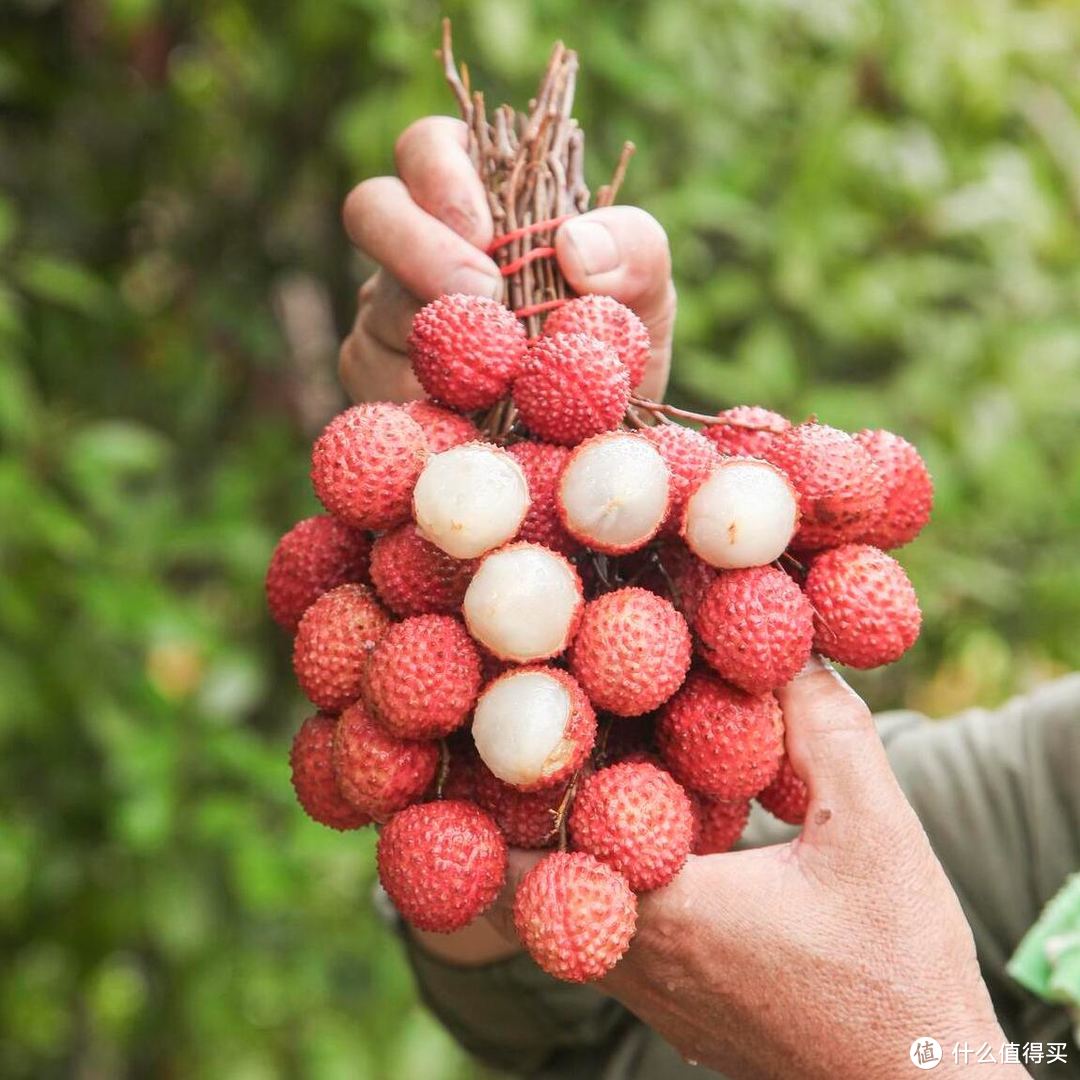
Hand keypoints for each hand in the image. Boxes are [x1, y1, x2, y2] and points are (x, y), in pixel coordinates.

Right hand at [339, 116, 675, 403]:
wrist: (594, 448)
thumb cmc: (615, 352)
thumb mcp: (644, 297)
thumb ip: (634, 251)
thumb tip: (573, 244)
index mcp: (482, 200)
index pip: (431, 148)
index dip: (441, 171)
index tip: (485, 231)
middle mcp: (423, 245)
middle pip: (373, 206)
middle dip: (418, 243)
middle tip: (481, 293)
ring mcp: (390, 311)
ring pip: (377, 303)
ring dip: (437, 334)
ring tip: (495, 366)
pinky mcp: (378, 379)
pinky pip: (376, 378)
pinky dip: (427, 395)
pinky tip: (472, 416)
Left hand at [457, 659, 1018, 1078]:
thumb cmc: (900, 972)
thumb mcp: (875, 833)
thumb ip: (825, 729)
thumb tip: (786, 650)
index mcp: (665, 916)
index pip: (520, 866)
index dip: (482, 806)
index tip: (473, 744)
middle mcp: (636, 964)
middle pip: (521, 888)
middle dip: (504, 818)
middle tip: (504, 743)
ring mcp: (651, 993)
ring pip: (560, 914)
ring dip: (553, 848)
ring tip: (562, 773)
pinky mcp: (676, 1005)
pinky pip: (603, 935)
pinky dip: (595, 882)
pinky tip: (634, 835)